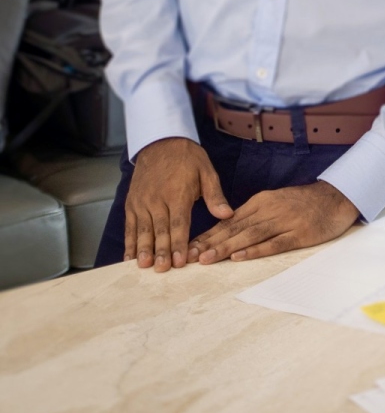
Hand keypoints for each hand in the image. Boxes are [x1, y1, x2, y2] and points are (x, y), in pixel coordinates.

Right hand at [125, 136, 232, 271]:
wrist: (161, 142)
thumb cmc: (188, 159)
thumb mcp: (207, 172)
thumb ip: (215, 196)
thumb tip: (227, 214)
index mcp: (178, 193)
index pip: (179, 223)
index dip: (179, 243)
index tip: (181, 261)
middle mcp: (157, 200)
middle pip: (159, 230)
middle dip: (161, 251)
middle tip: (162, 269)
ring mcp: (142, 202)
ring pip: (142, 230)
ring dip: (143, 249)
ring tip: (144, 266)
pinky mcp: (132, 204)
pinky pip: (130, 226)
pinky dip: (129, 243)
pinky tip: (129, 258)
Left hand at [189, 181, 358, 262]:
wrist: (338, 197)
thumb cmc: (304, 203)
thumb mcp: (275, 202)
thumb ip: (253, 215)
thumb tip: (226, 231)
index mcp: (261, 202)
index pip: (228, 220)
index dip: (208, 235)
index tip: (189, 248)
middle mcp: (270, 210)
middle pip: (235, 228)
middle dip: (210, 243)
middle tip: (189, 257)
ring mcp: (285, 221)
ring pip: (250, 235)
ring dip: (227, 247)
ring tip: (207, 259)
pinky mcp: (300, 233)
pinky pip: (275, 243)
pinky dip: (256, 250)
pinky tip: (241, 257)